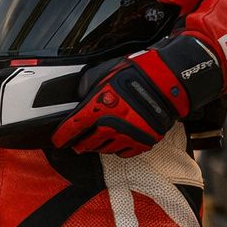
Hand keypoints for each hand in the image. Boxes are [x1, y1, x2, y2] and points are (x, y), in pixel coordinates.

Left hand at [53, 36, 221, 156]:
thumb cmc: (135, 74)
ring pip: (105, 150)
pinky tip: (116, 142)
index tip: (58, 141)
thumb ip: (87, 87)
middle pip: (87, 143)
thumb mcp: (103, 74)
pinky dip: (118, 149)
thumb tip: (80, 97)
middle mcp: (111, 125)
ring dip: (98, 147)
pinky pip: (125, 153)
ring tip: (96, 143)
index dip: (62, 136)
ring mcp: (128, 135)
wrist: (168, 82)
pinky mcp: (144, 141)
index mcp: (98, 108)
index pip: (72, 128)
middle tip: (76, 144)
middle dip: (79, 144)